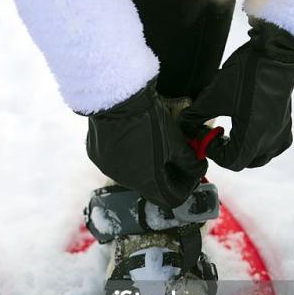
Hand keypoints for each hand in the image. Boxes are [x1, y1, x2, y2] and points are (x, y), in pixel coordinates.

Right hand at [86, 77, 205, 208]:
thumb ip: (188, 161)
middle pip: (152, 185)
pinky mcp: (97, 155)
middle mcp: (125, 180)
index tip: (193, 171)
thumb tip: (196, 169)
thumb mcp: (176, 141)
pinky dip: (128, 153)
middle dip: (168, 172)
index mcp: (147, 181)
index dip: (187, 186)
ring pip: (133, 173)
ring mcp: (109, 168)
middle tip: (178, 155)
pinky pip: (116, 160)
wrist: (117, 97)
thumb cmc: (148, 118)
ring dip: (148, 163)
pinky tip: (134, 135)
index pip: (172, 198)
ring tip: (155, 142)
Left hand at [179, 18, 293, 170]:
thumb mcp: (212, 97)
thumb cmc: (245, 75)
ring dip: (244, 150)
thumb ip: (194, 116)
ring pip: (262, 155)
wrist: (275, 51)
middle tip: (215, 136)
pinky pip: (276, 143)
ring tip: (231, 133)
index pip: (231, 162)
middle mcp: (271, 138)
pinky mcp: (286, 119)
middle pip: (245, 161)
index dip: (213, 152)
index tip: (204, 135)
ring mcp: (281, 129)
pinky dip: (262, 143)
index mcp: (253, 137)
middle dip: (227, 153)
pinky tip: (250, 128)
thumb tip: (184, 126)